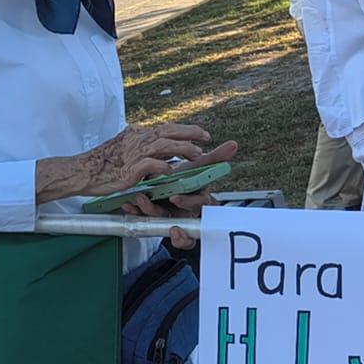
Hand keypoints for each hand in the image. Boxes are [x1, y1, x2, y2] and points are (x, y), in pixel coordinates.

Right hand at [76, 124, 234, 197]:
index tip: (201, 134)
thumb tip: (162, 149)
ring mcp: (133, 153)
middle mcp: (137, 140)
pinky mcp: (128, 169)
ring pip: (163, 145)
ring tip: (197, 155)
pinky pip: (150, 164)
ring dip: (183, 149)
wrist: (81, 171)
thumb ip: (142, 146)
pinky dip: (162, 166)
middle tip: (207, 139)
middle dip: (191, 134)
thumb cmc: (102, 163)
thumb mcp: (124, 148)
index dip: (186, 130)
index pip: (166, 128)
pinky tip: (172, 170)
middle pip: (169, 132)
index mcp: (137, 134)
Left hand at [117, 138, 238, 249]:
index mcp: (196, 200)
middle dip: (167, 210)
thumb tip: (235, 143)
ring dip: (148, 209)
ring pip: (158, 218)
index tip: (176, 198)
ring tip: (138, 197)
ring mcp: (167, 216)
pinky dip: (135, 211)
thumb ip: (215, 158)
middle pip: (177, 217)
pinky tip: (128, 204)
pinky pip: (144, 220)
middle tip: (147, 201)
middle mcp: (183, 212)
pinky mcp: (152, 218)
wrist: (167, 188)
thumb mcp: (198, 167)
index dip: (187, 203)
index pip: (196, 204)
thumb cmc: (186, 179)